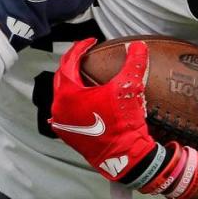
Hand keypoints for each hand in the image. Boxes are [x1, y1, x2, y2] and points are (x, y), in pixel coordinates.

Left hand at [49, 39, 197, 198]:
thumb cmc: (123, 123)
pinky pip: (64, 112)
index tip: (91, 41)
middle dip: (72, 63)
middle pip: (61, 77)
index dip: (80, 47)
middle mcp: (59, 107)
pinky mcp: (67, 135)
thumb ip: (133, 64)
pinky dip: (71, 102)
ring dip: (71, 83)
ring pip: (62, 95)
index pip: (69, 61)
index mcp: (68, 93)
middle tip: (84, 55)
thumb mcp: (129, 89)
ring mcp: (61, 122)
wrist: (124, 157)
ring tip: (83, 75)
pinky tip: (80, 100)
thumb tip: (138, 46)